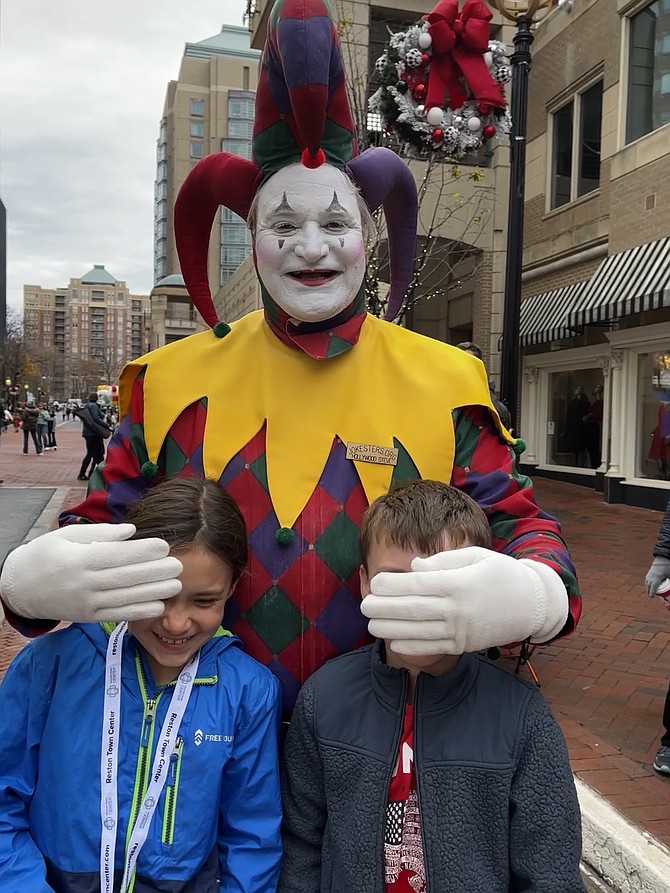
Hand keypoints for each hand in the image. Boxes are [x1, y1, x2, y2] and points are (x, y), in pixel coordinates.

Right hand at [1, 524, 182, 621]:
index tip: (164, 545)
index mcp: (79, 559)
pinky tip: (158, 605)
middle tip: (179, 565)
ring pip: (125, 598)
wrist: (20, 588)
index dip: (142, 551)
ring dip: (154, 593)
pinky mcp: (88, 616)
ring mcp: (86, 603)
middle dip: (155, 572)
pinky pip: (117, 615)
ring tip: (176, 585)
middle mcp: (84, 583)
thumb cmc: (46, 554)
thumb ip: (101, 533)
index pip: (116, 555)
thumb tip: (132, 530)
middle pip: (125, 578)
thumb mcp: (66, 536)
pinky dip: (139, 612)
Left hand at [360, 547, 568, 655]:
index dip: (393, 584)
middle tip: (363, 605)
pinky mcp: (464, 645)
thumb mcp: (477, 556)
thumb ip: (444, 560)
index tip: (375, 581)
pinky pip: (433, 648)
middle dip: (384, 609)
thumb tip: (414, 566)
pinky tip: (393, 642)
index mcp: (459, 583)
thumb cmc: (502, 573)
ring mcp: (461, 630)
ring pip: (419, 632)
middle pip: (414, 610)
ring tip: (371, 625)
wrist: (532, 604)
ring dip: (391, 630)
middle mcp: (458, 608)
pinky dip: (412, 646)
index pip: (418, 584)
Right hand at [644, 556, 669, 595]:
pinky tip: (648, 587)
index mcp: (657, 578)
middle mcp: (651, 577)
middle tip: (652, 596)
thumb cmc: (667, 568)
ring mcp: (649, 575)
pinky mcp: (648, 574)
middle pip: (648, 586)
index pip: (653, 587)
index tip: (651, 596)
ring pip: (646, 584)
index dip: (652, 592)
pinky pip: (646, 581)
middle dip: (649, 592)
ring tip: (650, 592)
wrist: (662, 560)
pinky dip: (647, 585)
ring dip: (647, 588)